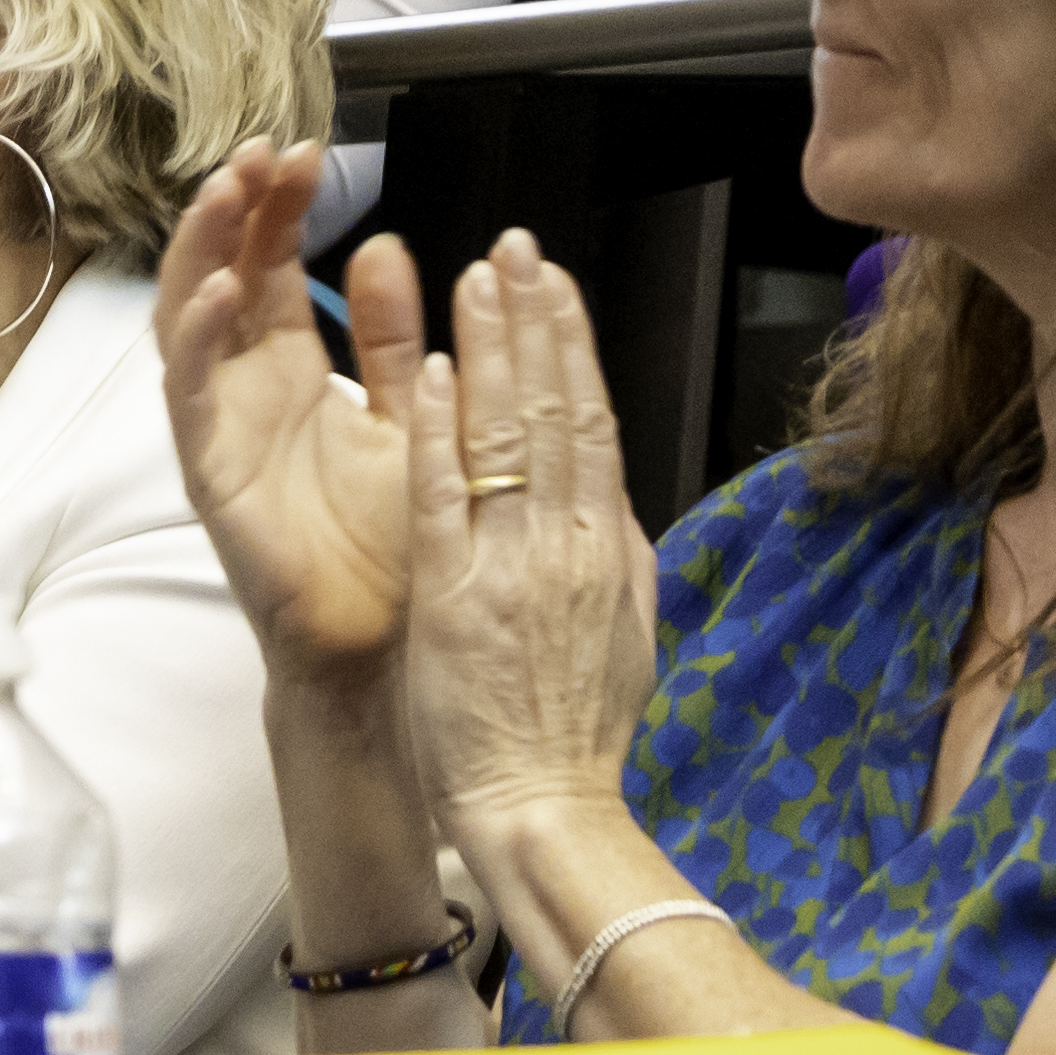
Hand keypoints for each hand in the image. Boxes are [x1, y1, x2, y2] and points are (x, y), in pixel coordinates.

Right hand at [155, 142, 427, 679]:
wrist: (388, 648)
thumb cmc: (395, 546)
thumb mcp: (409, 414)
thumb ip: (391, 335)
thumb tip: (386, 249)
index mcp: (291, 370)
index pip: (270, 262)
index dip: (279, 204)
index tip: (305, 152)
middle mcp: (245, 390)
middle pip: (220, 272)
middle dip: (234, 208)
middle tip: (260, 154)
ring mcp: (219, 427)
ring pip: (187, 319)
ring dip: (202, 250)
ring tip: (228, 195)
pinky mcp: (208, 472)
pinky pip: (189, 394)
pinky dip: (198, 335)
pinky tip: (222, 289)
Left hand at [397, 231, 656, 844]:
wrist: (546, 807)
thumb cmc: (573, 732)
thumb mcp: (623, 630)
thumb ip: (617, 556)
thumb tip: (614, 498)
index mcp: (609, 547)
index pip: (593, 421)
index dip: (573, 345)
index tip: (553, 286)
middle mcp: (570, 542)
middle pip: (556, 408)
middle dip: (535, 319)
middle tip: (513, 247)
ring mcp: (514, 564)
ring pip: (508, 434)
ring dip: (492, 348)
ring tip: (476, 277)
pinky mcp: (457, 595)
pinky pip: (449, 497)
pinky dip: (442, 430)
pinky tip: (432, 369)